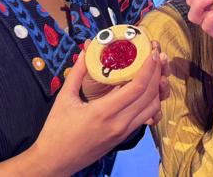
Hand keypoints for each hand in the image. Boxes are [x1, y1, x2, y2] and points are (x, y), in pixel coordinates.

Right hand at [29, 41, 164, 174]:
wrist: (55, 161)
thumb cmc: (56, 131)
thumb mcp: (64, 99)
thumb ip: (78, 73)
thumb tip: (86, 50)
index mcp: (104, 112)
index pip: (137, 87)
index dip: (149, 68)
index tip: (151, 51)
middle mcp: (119, 123)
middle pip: (150, 95)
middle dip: (157, 73)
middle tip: (156, 55)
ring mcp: (123, 132)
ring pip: (152, 108)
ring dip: (156, 88)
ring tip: (154, 70)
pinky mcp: (123, 138)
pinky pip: (145, 117)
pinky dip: (149, 102)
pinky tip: (145, 89)